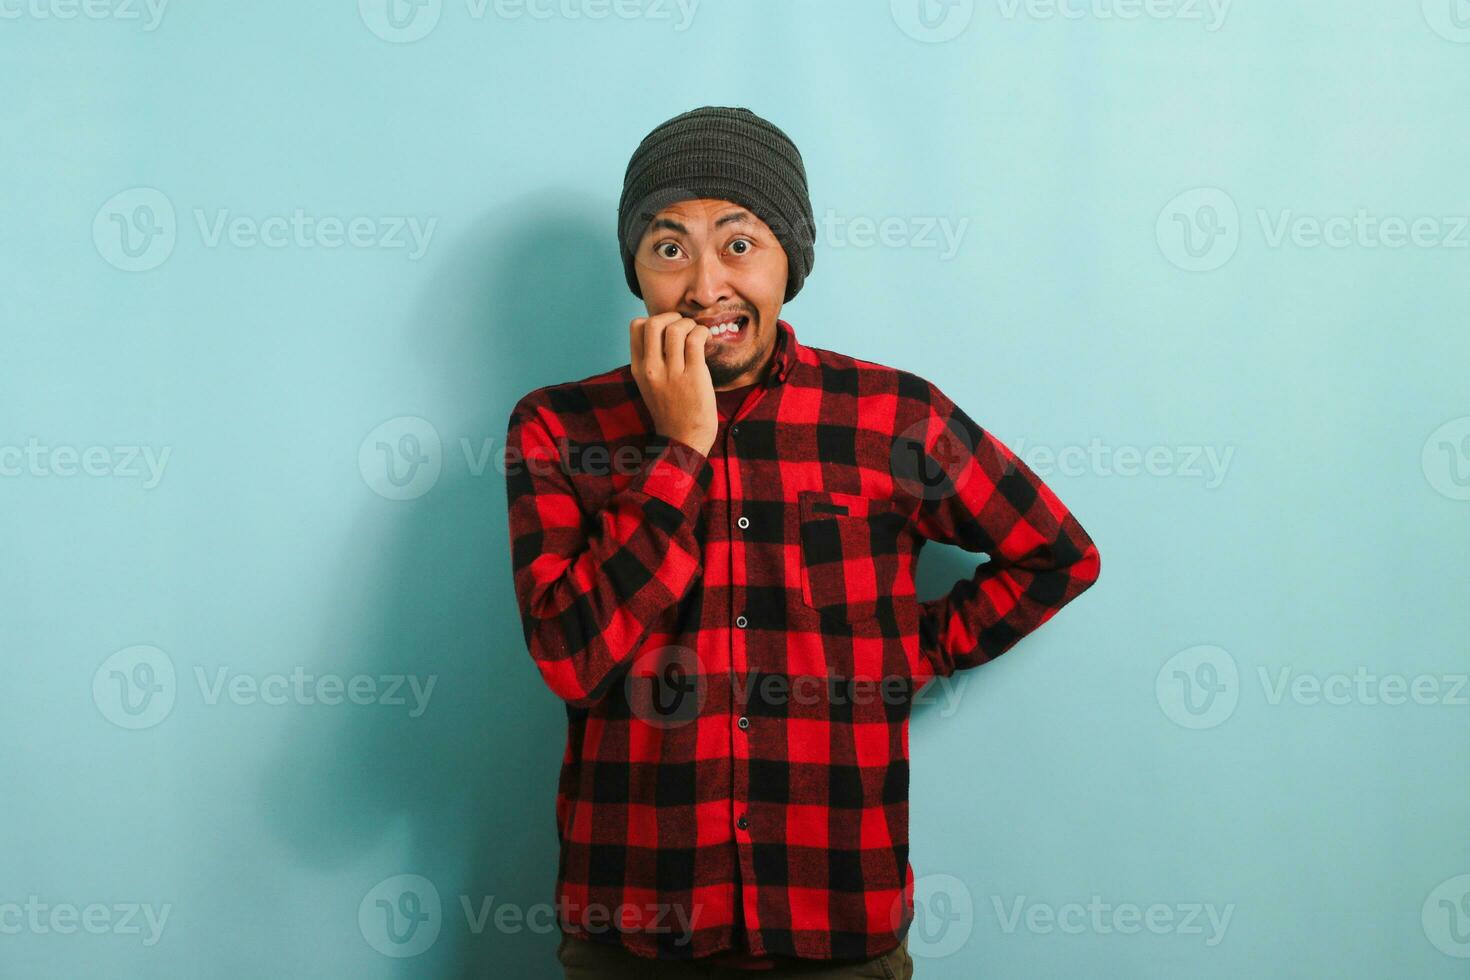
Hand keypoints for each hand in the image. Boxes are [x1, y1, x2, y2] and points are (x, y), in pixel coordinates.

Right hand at [630, 313, 715, 456]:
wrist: (683, 439)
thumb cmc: (671, 411)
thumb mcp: (650, 385)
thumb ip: (652, 361)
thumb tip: (665, 333)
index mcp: (639, 368)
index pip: (636, 327)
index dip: (655, 319)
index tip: (668, 328)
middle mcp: (652, 369)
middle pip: (654, 322)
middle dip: (672, 316)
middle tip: (683, 325)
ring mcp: (672, 373)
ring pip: (676, 329)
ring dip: (689, 324)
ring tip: (696, 334)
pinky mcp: (693, 376)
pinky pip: (695, 340)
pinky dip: (702, 332)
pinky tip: (705, 340)